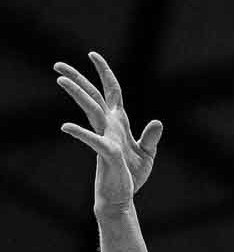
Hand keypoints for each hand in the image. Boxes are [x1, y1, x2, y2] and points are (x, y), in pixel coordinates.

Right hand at [55, 52, 162, 210]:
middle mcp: (109, 126)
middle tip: (57, 64)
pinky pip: (94, 140)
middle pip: (93, 96)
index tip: (92, 55)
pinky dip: (82, 133)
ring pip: (92, 110)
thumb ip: (150, 137)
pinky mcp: (107, 153)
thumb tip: (157, 121)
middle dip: (78, 79)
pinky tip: (66, 127)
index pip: (112, 92)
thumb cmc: (131, 175)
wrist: (122, 196)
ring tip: (60, 80)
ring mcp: (106, 138)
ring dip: (77, 94)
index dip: (104, 73)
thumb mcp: (147, 154)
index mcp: (119, 123)